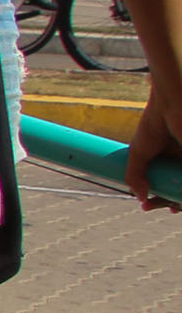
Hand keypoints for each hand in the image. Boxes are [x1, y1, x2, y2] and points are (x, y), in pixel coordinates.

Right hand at [129, 83, 178, 211]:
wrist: (171, 106)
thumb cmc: (154, 125)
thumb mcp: (138, 153)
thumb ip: (134, 176)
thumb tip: (139, 198)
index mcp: (168, 161)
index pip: (165, 185)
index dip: (158, 198)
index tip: (147, 206)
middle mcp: (180, 163)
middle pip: (176, 190)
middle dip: (166, 202)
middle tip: (152, 206)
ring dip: (178, 202)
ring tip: (169, 206)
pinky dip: (181, 194)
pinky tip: (176, 201)